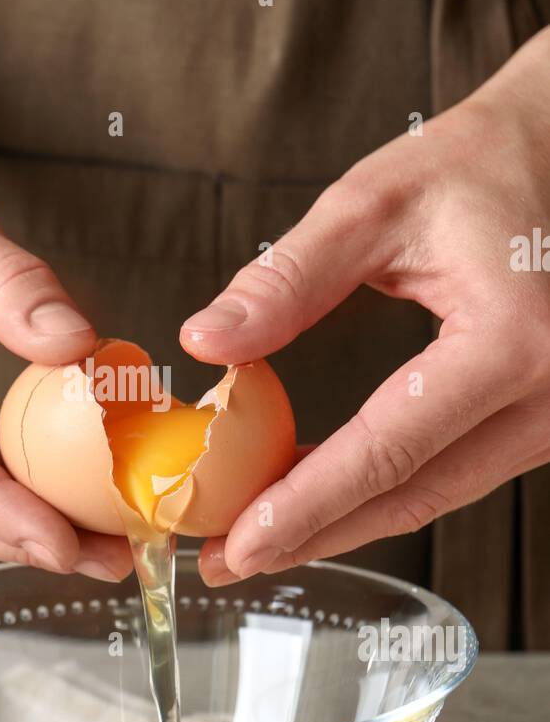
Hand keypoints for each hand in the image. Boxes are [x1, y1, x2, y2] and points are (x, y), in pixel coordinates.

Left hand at [180, 28, 549, 585]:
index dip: (304, 506)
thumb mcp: (377, 203)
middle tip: (226, 559)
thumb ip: (289, 277)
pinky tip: (321, 491)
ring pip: (436, 494)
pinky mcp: (544, 416)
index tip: (235, 542)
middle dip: (313, 536)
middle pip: (414, 496)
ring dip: (345, 520)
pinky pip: (455, 470)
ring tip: (257, 535)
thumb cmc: (483, 162)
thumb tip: (206, 341)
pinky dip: (384, 488)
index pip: (388, 451)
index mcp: (512, 343)